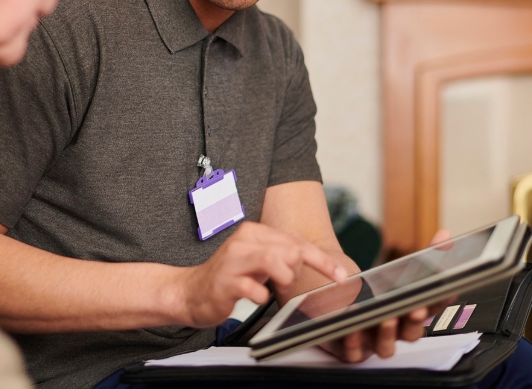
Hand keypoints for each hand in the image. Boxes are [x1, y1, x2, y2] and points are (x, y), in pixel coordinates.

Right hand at [173, 221, 347, 327]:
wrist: (190, 293)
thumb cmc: (229, 279)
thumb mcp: (258, 262)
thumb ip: (281, 257)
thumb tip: (310, 261)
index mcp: (254, 232)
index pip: (297, 243)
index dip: (323, 261)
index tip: (341, 276)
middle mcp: (244, 240)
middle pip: (290, 250)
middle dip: (295, 272)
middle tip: (281, 283)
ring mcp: (233, 260)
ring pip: (275, 262)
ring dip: (283, 280)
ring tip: (272, 288)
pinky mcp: (225, 281)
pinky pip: (255, 289)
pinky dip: (261, 297)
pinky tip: (254, 297)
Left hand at [319, 229, 454, 362]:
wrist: (334, 296)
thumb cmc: (375, 288)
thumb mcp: (399, 270)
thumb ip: (426, 254)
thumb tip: (445, 235)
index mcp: (411, 314)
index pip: (433, 309)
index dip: (442, 301)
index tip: (446, 289)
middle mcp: (396, 331)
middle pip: (413, 334)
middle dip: (415, 321)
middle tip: (416, 308)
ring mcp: (373, 342)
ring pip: (386, 348)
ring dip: (388, 334)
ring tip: (386, 318)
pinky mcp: (349, 349)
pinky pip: (354, 353)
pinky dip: (354, 344)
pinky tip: (353, 329)